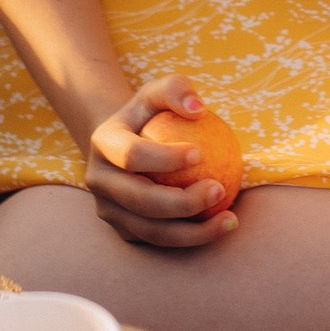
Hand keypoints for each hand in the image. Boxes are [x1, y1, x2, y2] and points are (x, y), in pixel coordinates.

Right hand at [84, 74, 237, 250]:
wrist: (123, 146)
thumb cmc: (149, 115)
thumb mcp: (158, 92)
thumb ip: (177, 89)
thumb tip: (198, 109)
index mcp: (103, 144)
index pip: (132, 155)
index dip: (164, 158)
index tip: (200, 153)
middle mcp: (99, 181)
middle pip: (140, 201)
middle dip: (182, 202)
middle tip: (220, 190)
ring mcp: (108, 210)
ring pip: (151, 231)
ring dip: (193, 232)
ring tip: (230, 220)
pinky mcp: (123, 230)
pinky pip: (159, 241)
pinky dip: (190, 239)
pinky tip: (220, 227)